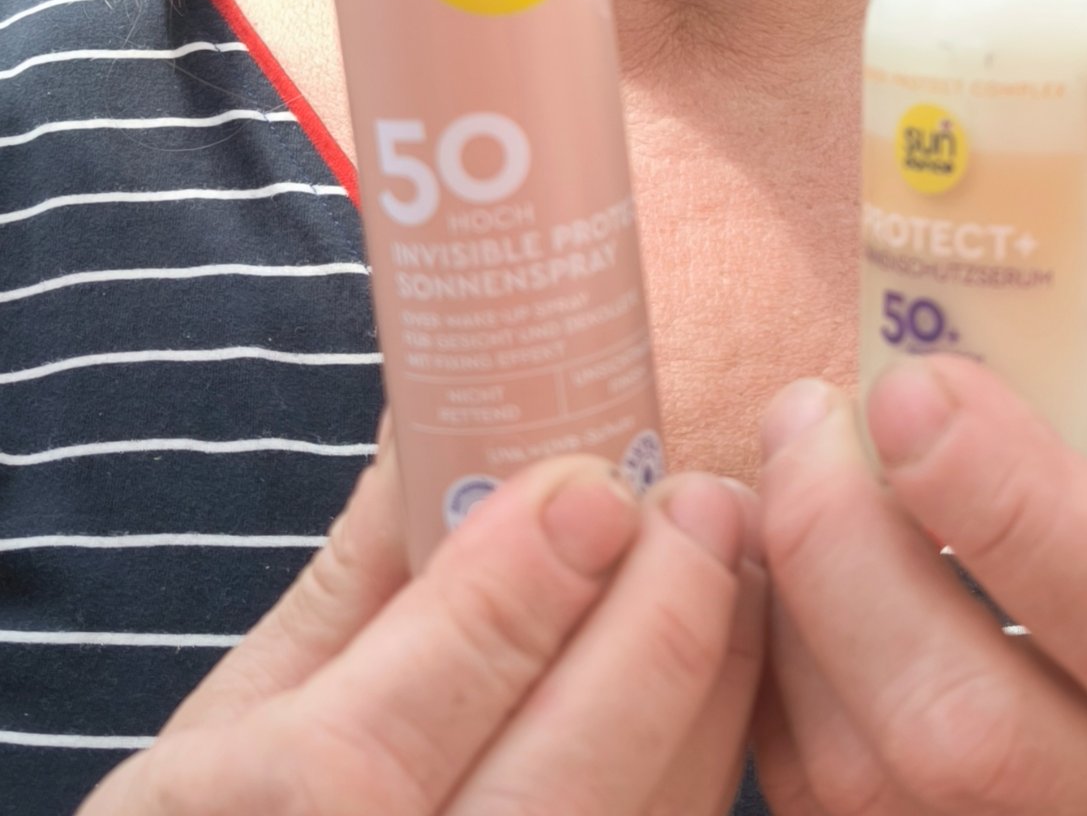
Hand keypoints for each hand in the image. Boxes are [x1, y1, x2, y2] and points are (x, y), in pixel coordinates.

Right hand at [80, 426, 764, 815]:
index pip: (372, 749)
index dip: (498, 607)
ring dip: (714, 686)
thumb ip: (358, 575)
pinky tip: (739, 647)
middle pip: (547, 798)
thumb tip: (446, 414)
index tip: (589, 484)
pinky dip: (717, 749)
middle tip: (701, 501)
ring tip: (740, 556)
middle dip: (647, 634)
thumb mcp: (241, 713)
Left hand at [755, 283, 1086, 814]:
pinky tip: (773, 564)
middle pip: (967, 725)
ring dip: (788, 594)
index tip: (908, 384)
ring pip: (861, 772)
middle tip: (806, 410)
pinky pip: (805, 793)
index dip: (1012, 504)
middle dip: (850, 541)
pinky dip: (768, 664)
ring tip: (783, 470)